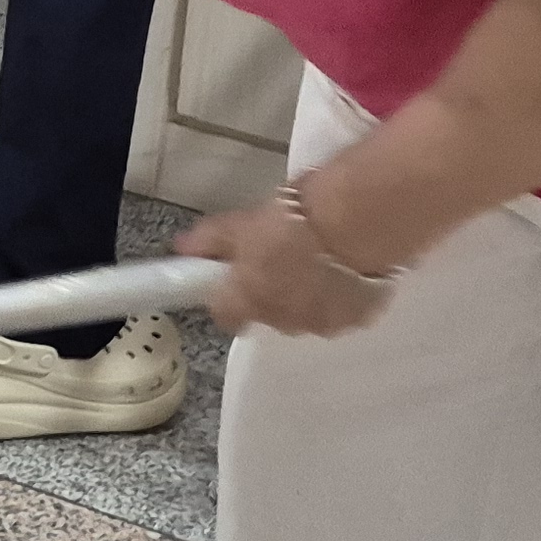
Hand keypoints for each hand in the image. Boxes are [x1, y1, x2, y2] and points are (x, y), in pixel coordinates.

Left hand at [182, 192, 400, 338]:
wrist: (357, 221)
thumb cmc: (294, 216)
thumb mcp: (245, 223)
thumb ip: (212, 240)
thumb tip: (180, 248)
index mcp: (249, 298)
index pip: (224, 315)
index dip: (228, 297)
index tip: (235, 279)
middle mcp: (283, 320)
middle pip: (268, 314)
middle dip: (272, 293)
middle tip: (281, 259)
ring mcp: (324, 324)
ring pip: (306, 316)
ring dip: (307, 296)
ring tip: (320, 260)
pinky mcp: (359, 319)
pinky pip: (341, 312)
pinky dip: (340, 296)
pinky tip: (347, 268)